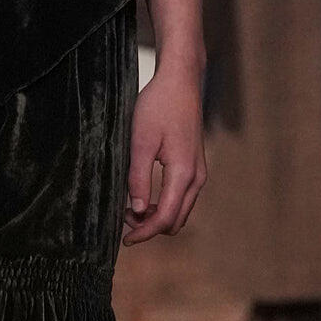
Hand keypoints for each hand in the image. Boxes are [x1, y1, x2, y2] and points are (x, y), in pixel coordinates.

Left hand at [122, 54, 204, 243]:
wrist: (181, 81)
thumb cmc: (158, 106)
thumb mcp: (140, 141)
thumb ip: (138, 178)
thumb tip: (135, 210)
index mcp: (183, 172)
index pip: (165, 217)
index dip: (144, 232)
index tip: (124, 239)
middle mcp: (196, 177)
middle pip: (175, 220)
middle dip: (150, 227)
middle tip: (122, 219)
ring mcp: (199, 172)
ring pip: (180, 211)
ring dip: (157, 216)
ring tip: (129, 207)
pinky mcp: (195, 166)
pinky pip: (182, 197)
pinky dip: (164, 204)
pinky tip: (143, 195)